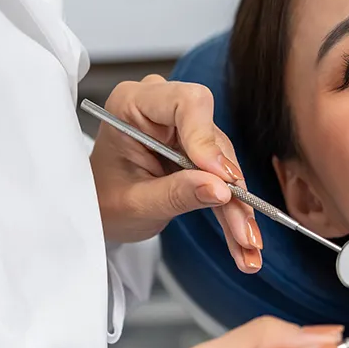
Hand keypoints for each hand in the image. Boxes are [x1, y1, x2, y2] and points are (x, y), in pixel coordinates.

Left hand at [90, 75, 262, 272]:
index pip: (186, 103)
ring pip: (224, 161)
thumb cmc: (103, 198)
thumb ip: (175, 194)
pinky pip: (222, 174)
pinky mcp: (195, 146)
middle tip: (243, 228)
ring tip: (248, 245)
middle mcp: (161, 107)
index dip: (207, 139)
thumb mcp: (134, 203)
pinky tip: (244, 239)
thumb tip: (219, 190)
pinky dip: (232, 207)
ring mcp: (181, 126)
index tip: (221, 179)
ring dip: (237, 205)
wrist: (100, 207)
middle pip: (212, 137)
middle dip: (229, 187)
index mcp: (132, 104)